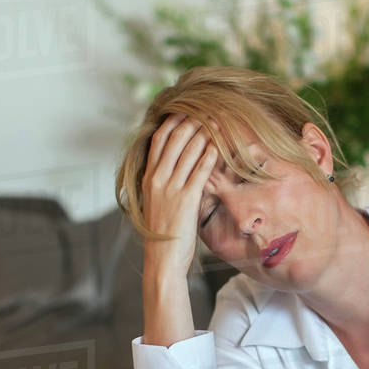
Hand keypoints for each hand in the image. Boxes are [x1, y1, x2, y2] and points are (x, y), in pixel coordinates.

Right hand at [141, 113, 219, 277]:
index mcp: (148, 176)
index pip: (160, 138)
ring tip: (219, 122)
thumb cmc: (164, 231)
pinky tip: (220, 146)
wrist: (163, 258)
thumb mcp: (158, 200)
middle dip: (194, 120)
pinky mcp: (186, 198)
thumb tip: (180, 164)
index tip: (189, 110)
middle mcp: (157, 177)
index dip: (175, 120)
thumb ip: (166, 180)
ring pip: (189, 149)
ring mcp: (171, 187)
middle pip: (175, 137)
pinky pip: (201, 169)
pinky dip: (211, 154)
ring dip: (206, 132)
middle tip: (210, 110)